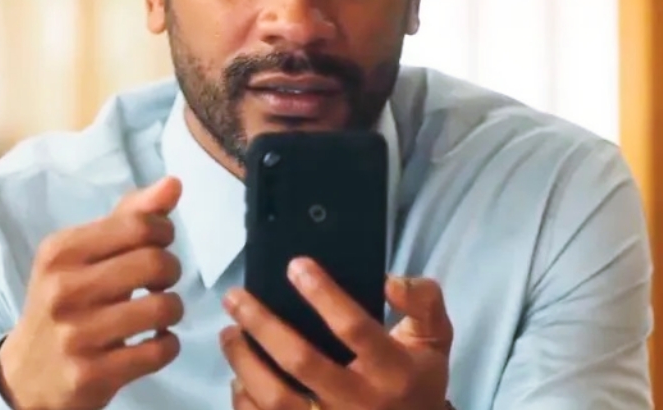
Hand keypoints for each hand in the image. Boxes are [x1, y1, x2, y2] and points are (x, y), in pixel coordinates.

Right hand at [0, 177, 185, 409]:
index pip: (139, 224)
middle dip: (171, 270)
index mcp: (60, 251)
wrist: (26, 375)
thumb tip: (174, 184)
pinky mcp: (93, 374)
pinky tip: (152, 341)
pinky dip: (167, 344)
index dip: (164, 232)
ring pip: (164, 307)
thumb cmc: (64, 303)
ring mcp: (77, 335)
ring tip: (158, 312)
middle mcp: (64, 290)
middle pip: (156, 262)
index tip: (158, 245)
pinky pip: (160, 350)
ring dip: (173, 309)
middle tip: (159, 282)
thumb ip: (128, 217)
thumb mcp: (81, 255)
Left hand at [221, 258, 450, 409]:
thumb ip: (422, 302)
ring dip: (244, 362)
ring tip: (229, 333)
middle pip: (301, 362)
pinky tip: (239, 378)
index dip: (323, 295)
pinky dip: (246, 400)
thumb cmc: (416, 381)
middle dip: (262, 325)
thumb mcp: (434, 339)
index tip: (295, 266)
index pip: (354, 329)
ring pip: (276, 398)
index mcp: (392, 372)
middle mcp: (359, 402)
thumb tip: (389, 281)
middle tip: (235, 297)